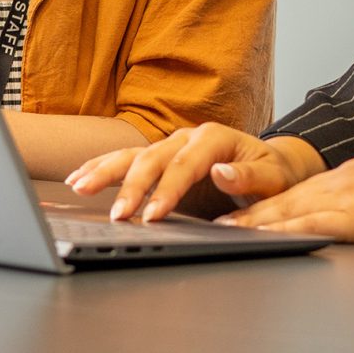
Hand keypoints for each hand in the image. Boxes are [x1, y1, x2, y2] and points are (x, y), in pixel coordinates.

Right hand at [67, 126, 324, 222]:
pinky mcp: (160, 156)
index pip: (185, 165)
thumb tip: (220, 173)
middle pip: (152, 159)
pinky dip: (102, 167)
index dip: (167, 191)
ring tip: (80, 187)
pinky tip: (79, 177)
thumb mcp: (272, 176)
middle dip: (131, 187)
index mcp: (214, 138)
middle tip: (117, 214)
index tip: (153, 215)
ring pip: (132, 155)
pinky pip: (126, 158)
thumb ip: (248, 176)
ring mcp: (171, 144)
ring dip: (105, 171)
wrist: (273, 163)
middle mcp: (187, 136)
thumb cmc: (274, 172)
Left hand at [229, 149, 353, 243]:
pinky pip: (317, 224)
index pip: (298, 192)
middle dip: (248, 211)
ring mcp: (349, 200)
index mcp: (349, 179)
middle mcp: (341, 185)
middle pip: (284, 198)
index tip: (237, 213)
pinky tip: (268, 236)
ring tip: (225, 229)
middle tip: (213, 222)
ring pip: (291, 208)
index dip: (264, 203)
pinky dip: (288, 229)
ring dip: (255, 220)